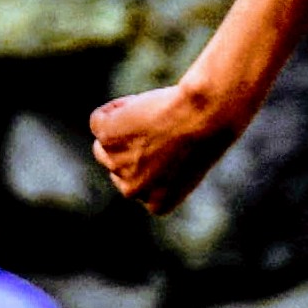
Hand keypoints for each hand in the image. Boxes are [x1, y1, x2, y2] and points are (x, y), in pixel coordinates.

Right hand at [90, 75, 250, 217]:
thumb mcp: (189, 158)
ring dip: (121, 127)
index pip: (138, 183)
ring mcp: (116, 164)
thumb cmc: (208, 133)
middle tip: (156, 125)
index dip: (148, 158)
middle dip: (129, 146)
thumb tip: (139, 148)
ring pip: (104, 143)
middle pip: (116, 165)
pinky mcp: (107, 137)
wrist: (205, 116)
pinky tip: (141, 103)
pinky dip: (116, 108)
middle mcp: (132, 190)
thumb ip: (163, 165)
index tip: (167, 144)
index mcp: (157, 203)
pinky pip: (99, 120)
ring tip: (150, 114)